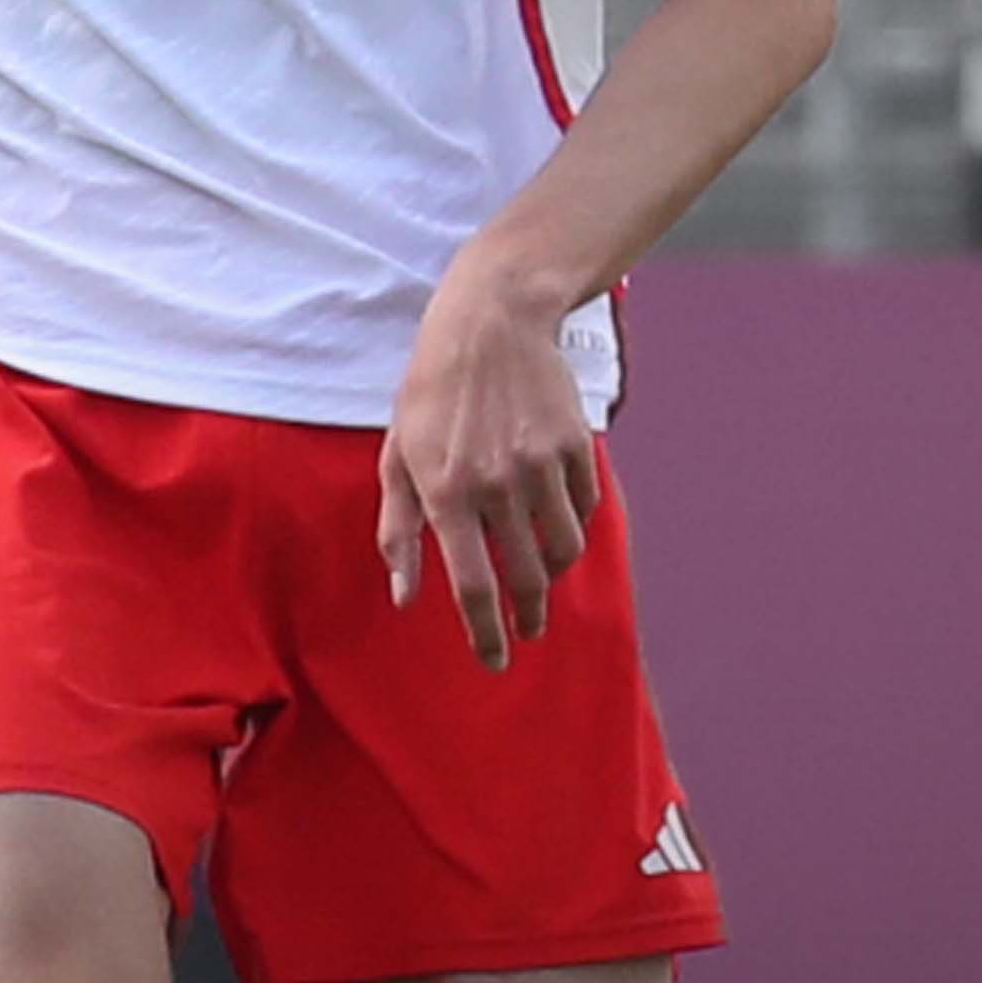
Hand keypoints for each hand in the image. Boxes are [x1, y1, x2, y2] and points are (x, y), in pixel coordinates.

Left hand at [375, 260, 602, 669]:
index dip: (488, 634)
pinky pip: (584, 509)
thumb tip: (405, 596)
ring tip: (542, 581)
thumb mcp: (397, 455)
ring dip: (554, 578)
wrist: (491, 322)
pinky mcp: (575, 446)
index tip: (496, 661)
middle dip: (528, 617)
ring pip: (564, 551)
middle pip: (526, 579)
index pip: (474, 587)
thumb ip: (399, 529)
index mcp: (447, 492)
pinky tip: (556, 527)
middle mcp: (498, 485)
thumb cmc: (431, 391)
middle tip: (526, 629)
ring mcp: (542, 465)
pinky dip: (573, 527)